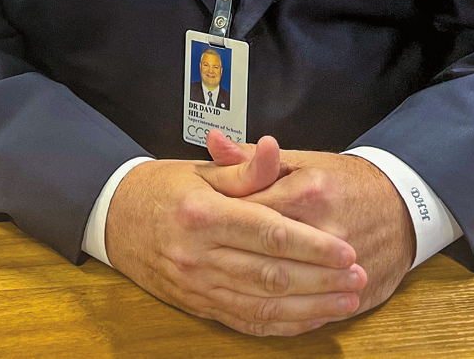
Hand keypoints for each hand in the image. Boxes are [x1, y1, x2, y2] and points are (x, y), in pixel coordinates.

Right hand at [105, 136, 366, 336]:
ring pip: (263, 304)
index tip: (345, 250)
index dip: (311, 245)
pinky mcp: (198, 305)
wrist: (115, 218)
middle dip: (321, 279)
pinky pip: (246, 320)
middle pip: (271, 274)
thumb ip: (244, 169)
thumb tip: (273, 149)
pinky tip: (312, 317)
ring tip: (347, 300)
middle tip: (358, 276)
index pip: (268, 234)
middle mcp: (199, 255)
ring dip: (310, 306)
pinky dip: (283, 324)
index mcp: (202, 214)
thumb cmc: (162, 187)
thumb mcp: (200, 170)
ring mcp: (197, 286)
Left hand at [207, 132, 414, 316]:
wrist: (401, 204)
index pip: (249, 212)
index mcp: (307, 191)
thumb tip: (213, 141)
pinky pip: (316, 309)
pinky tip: (266, 312)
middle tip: (202, 265)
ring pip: (289, 289)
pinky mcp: (358, 288)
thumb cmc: (342, 180)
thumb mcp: (298, 160)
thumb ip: (251, 158)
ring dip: (253, 293)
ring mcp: (344, 264)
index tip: (198, 228)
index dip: (219, 222)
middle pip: (266, 256)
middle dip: (230, 262)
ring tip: (228, 290)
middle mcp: (326, 228)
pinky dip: (290, 316)